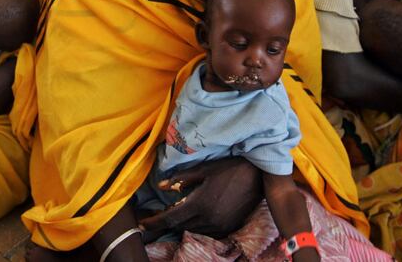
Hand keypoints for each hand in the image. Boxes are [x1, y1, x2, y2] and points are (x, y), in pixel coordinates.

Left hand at [139, 158, 261, 236]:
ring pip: (193, 230)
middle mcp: (209, 219)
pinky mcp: (229, 228)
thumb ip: (181, 179)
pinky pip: (206, 232)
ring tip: (176, 213)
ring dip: (182, 224)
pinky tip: (195, 216)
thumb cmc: (229, 168)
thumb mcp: (203, 170)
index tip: (142, 224)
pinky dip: (196, 226)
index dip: (154, 222)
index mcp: (200, 203)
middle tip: (157, 216)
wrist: (259, 176)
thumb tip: (161, 186)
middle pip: (180, 226)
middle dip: (167, 222)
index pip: (171, 218)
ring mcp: (220, 226)